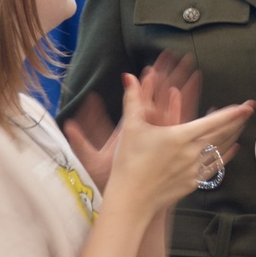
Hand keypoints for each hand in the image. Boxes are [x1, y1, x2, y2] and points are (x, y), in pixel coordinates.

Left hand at [63, 50, 196, 189]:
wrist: (126, 199)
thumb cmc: (109, 181)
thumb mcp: (90, 156)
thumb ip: (81, 137)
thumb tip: (67, 122)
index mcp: (130, 128)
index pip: (141, 100)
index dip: (146, 82)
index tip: (150, 66)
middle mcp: (147, 129)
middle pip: (159, 97)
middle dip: (167, 76)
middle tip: (175, 57)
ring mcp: (160, 136)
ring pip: (173, 106)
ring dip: (179, 86)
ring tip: (189, 69)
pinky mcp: (168, 145)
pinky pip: (178, 122)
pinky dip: (182, 108)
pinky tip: (185, 95)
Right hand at [107, 71, 254, 214]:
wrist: (131, 200)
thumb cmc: (129, 164)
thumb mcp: (130, 128)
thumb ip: (132, 99)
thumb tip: (128, 78)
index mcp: (180, 137)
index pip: (213, 122)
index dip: (232, 113)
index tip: (246, 106)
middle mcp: (191, 153)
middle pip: (222, 134)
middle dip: (237, 121)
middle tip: (249, 111)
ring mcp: (194, 169)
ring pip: (221, 150)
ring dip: (234, 136)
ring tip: (243, 127)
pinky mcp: (193, 183)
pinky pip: (215, 167)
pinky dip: (226, 156)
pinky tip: (232, 150)